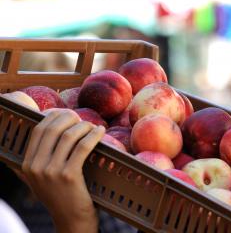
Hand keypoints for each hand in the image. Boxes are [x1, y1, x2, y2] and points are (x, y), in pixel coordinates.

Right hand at [21, 109, 104, 232]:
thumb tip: (26, 146)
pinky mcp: (69, 176)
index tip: (66, 113)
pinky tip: (100, 132)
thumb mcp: (38, 181)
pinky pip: (82, 147)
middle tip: (81, 118)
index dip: (53, 117)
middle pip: (52, 129)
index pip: (38, 130)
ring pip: (69, 136)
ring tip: (93, 126)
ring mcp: (52, 171)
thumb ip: (31, 165)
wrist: (71, 220)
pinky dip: (93, 135)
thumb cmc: (60, 197)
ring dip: (84, 126)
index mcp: (27, 164)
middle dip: (69, 118)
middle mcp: (36, 166)